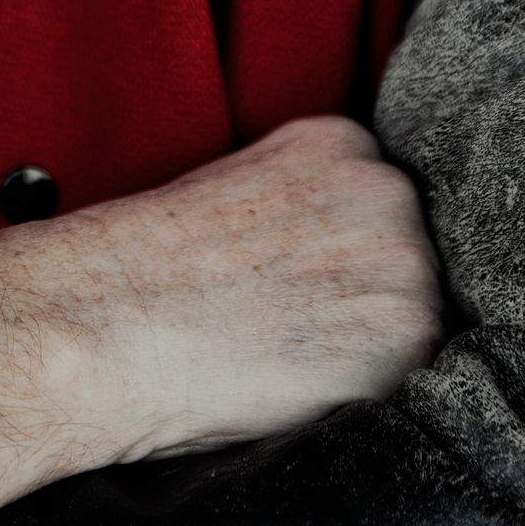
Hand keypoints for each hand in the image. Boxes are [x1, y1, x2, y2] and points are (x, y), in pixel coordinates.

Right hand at [0, 115, 442, 525]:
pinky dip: (372, 384)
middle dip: (365, 289)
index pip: (378, 203)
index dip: (343, 251)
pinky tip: (307, 380)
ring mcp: (400, 256)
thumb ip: (300, 203)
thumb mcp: (232, 190)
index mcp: (336, 141)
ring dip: (373, 339)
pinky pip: (413, 368)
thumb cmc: (148, 265)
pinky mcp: (401, 332)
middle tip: (299, 323)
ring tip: (296, 354)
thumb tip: (331, 251)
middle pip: (407, 251)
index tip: (305, 279)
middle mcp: (382, 187)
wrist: (110, 318)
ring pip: (414, 311)